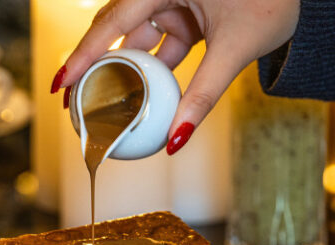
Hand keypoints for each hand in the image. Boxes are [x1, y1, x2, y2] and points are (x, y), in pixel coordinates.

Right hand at [52, 0, 299, 153]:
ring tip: (105, 102)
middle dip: (95, 65)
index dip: (82, 56)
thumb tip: (177, 141)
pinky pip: (158, 38)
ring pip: (136, 35)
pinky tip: (143, 92)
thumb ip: (203, 95)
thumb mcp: (235, 49)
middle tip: (74, 100)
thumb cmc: (274, 0)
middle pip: (115, 27)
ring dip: (125, 69)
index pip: (113, 21)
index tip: (59, 84)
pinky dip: (152, 65)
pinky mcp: (185, 8)